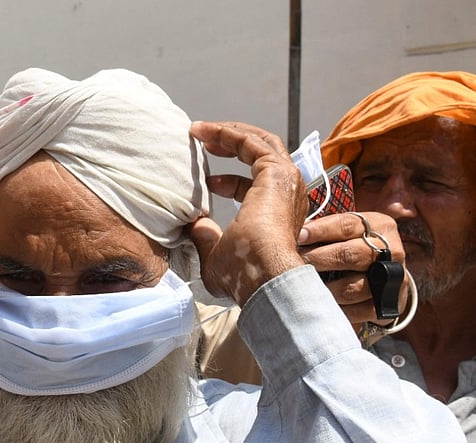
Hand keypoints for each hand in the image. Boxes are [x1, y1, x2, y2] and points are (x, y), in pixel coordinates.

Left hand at [188, 121, 307, 305]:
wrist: (264, 274)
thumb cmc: (245, 273)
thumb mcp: (216, 256)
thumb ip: (207, 238)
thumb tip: (194, 225)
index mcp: (277, 213)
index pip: (255, 186)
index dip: (227, 181)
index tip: (205, 182)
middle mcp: (286, 193)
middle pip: (262, 154)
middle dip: (232, 143)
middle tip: (204, 139)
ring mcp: (285, 180)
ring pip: (260, 142)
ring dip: (229, 133)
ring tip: (200, 130)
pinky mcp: (277, 171)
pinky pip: (251, 141)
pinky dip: (227, 133)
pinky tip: (204, 132)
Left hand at [298, 211, 408, 325]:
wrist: (386, 277)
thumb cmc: (353, 247)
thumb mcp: (345, 232)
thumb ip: (323, 230)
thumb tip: (292, 233)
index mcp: (380, 226)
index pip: (347, 225)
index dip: (319, 231)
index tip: (298, 237)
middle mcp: (391, 251)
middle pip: (350, 255)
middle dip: (317, 259)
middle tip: (293, 263)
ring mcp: (393, 280)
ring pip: (351, 287)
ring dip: (323, 288)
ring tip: (301, 287)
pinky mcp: (388, 305)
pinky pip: (358, 311)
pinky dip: (335, 309)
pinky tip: (318, 305)